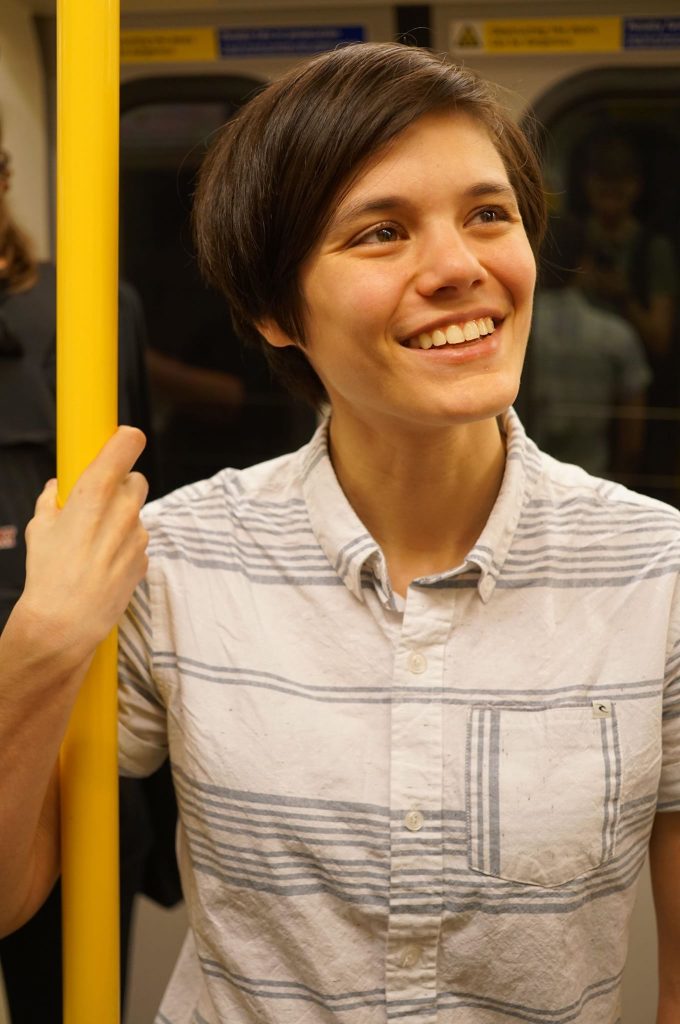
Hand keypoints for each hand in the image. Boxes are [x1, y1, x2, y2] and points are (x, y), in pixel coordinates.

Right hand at [19, 426, 148, 668]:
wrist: (66, 621)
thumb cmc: (48, 573)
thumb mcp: (39, 528)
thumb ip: (51, 500)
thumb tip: (55, 489)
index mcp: (95, 492)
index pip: (127, 444)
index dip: (126, 439)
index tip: (122, 439)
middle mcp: (123, 509)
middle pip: (136, 479)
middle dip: (120, 486)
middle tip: (96, 503)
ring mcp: (138, 535)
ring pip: (136, 513)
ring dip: (121, 519)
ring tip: (92, 543)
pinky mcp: (145, 558)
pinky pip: (137, 541)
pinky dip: (124, 546)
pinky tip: (102, 563)